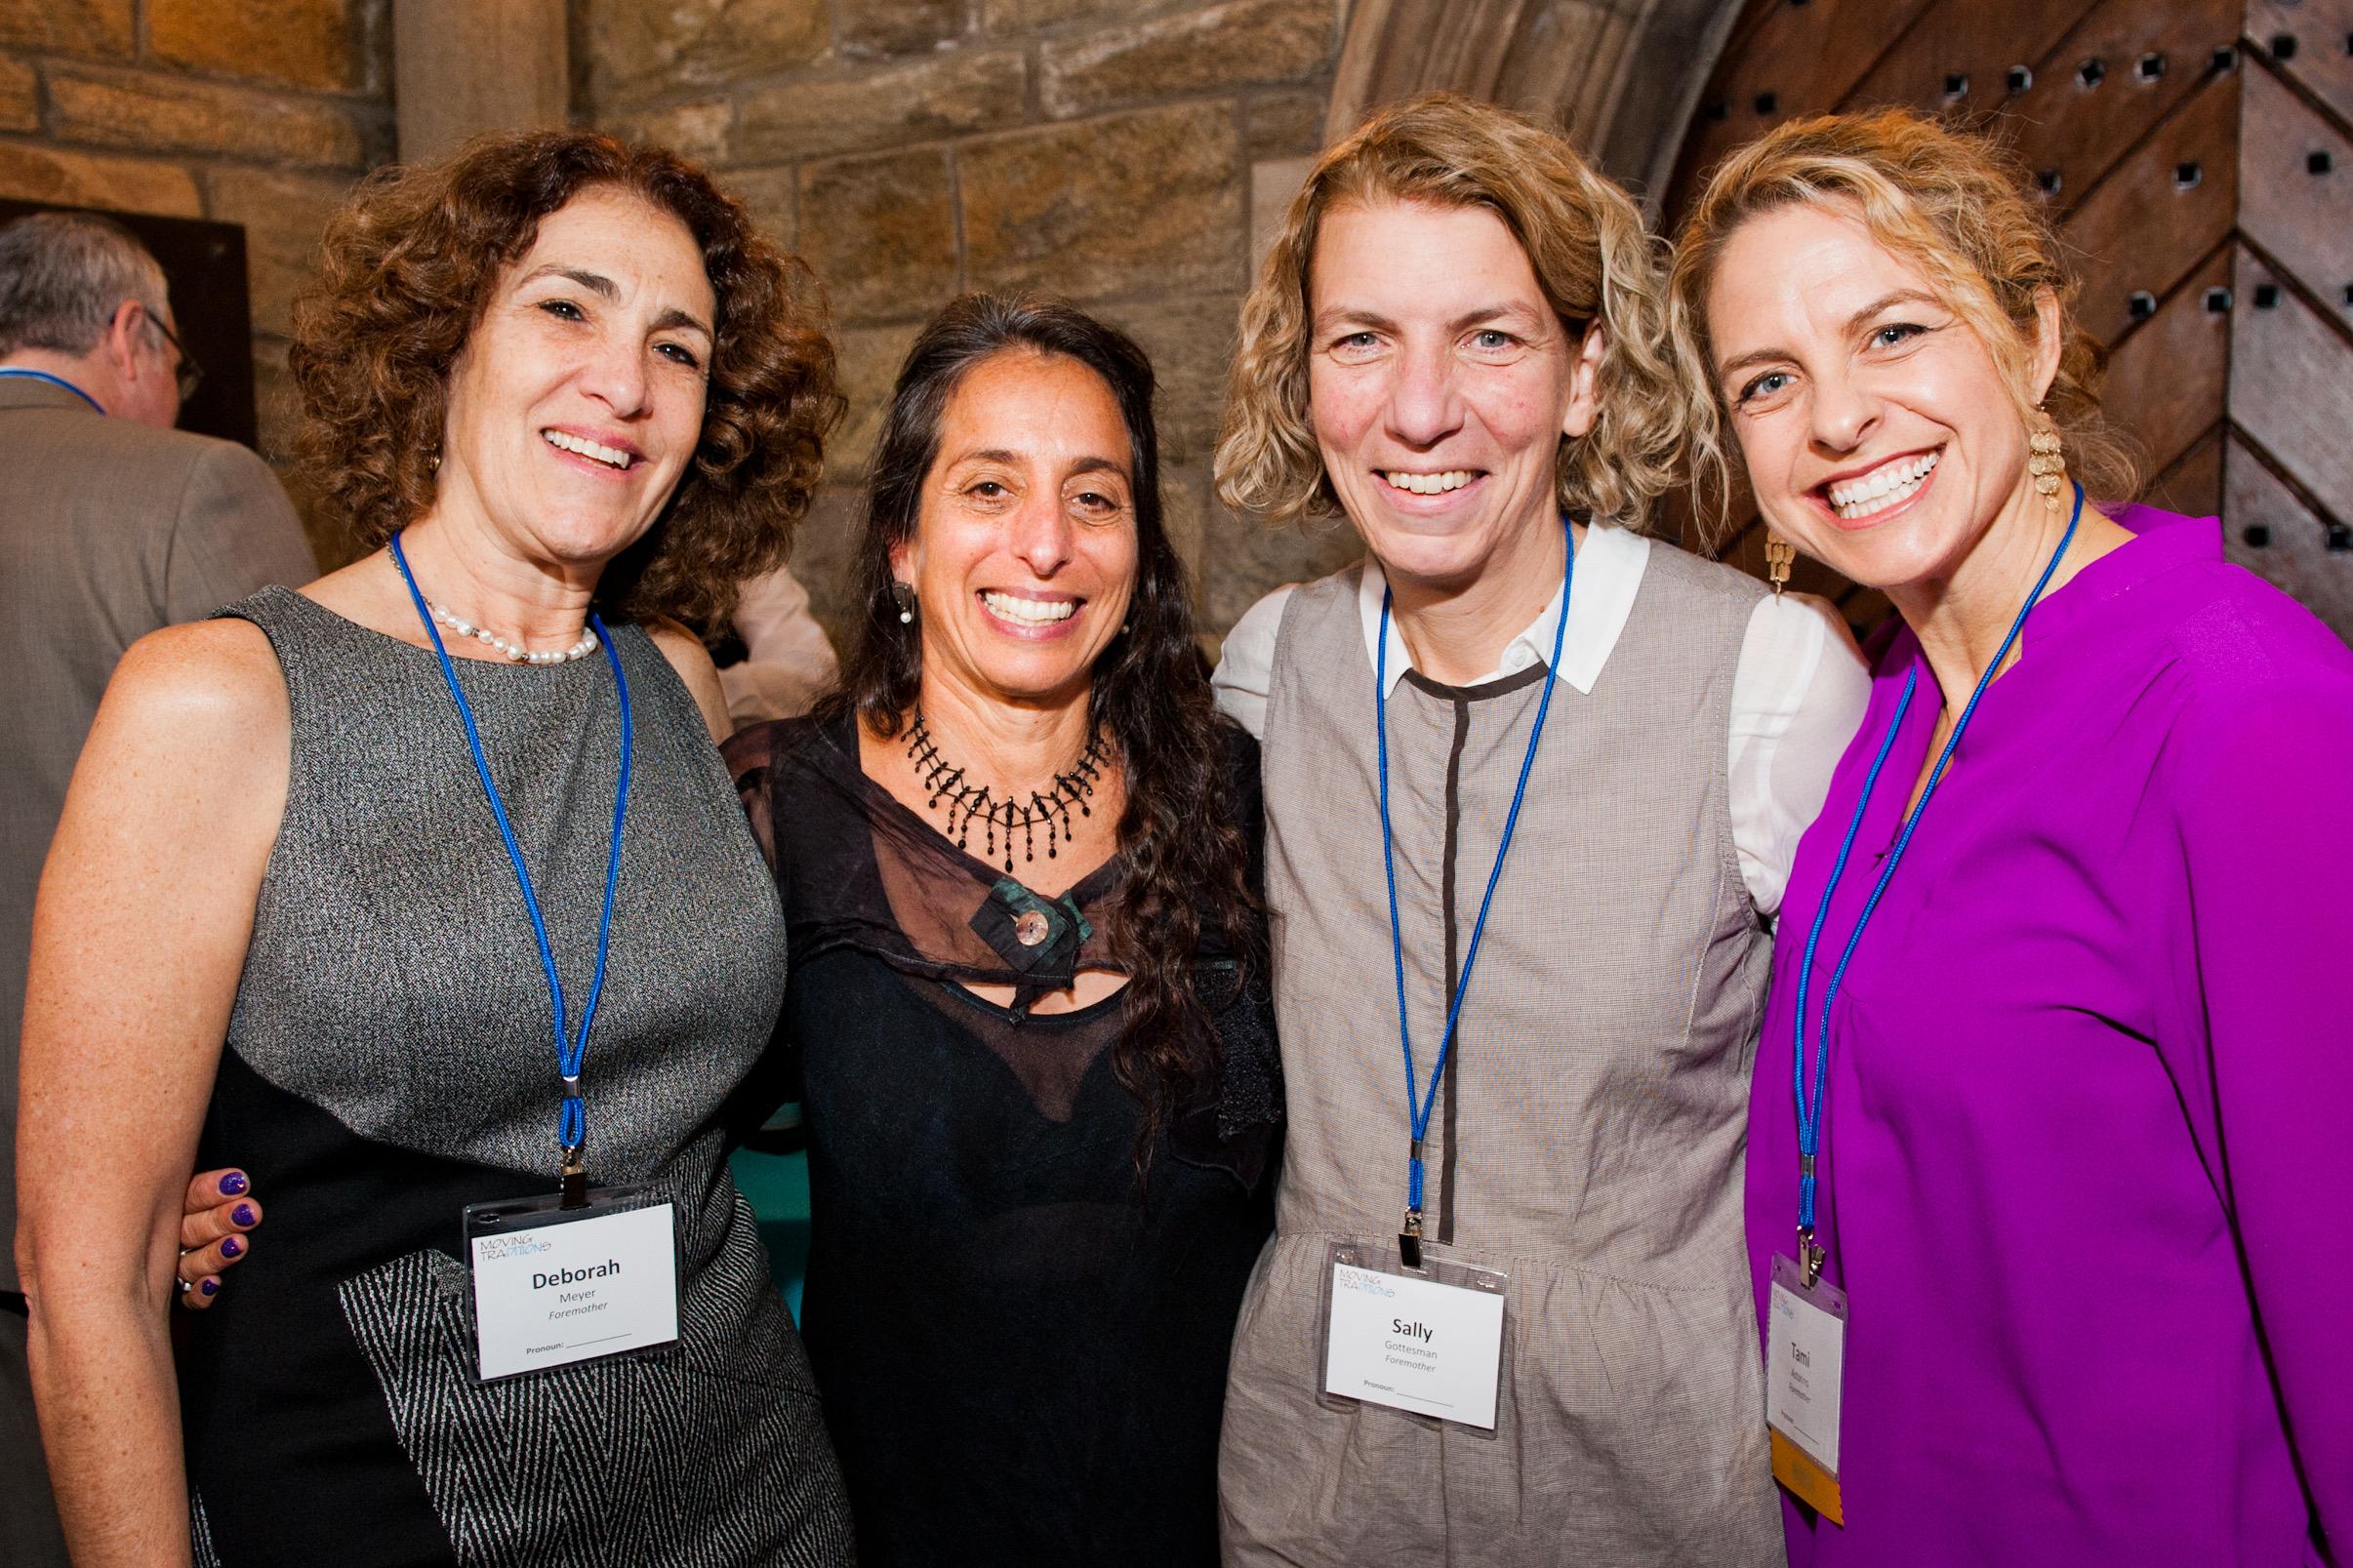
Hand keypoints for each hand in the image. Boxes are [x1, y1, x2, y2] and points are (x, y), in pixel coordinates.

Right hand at [176, 1168, 260, 1309]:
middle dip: (220, 1220)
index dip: (211, 1189)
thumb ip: (219, 1179)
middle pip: (190, 1229)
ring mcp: (172, 1268)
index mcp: (176, 1203)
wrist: (195, 1262)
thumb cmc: (219, 1203)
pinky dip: (200, 1293)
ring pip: (188, 1264)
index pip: (189, 1195)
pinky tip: (215, 1283)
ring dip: (213, 1255)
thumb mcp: (209, 1185)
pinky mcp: (180, 1297)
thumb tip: (236, 1171)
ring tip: (239, 1245)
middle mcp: (170, 1236)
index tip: (239, 1182)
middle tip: (250, 1213)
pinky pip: (187, 1299)